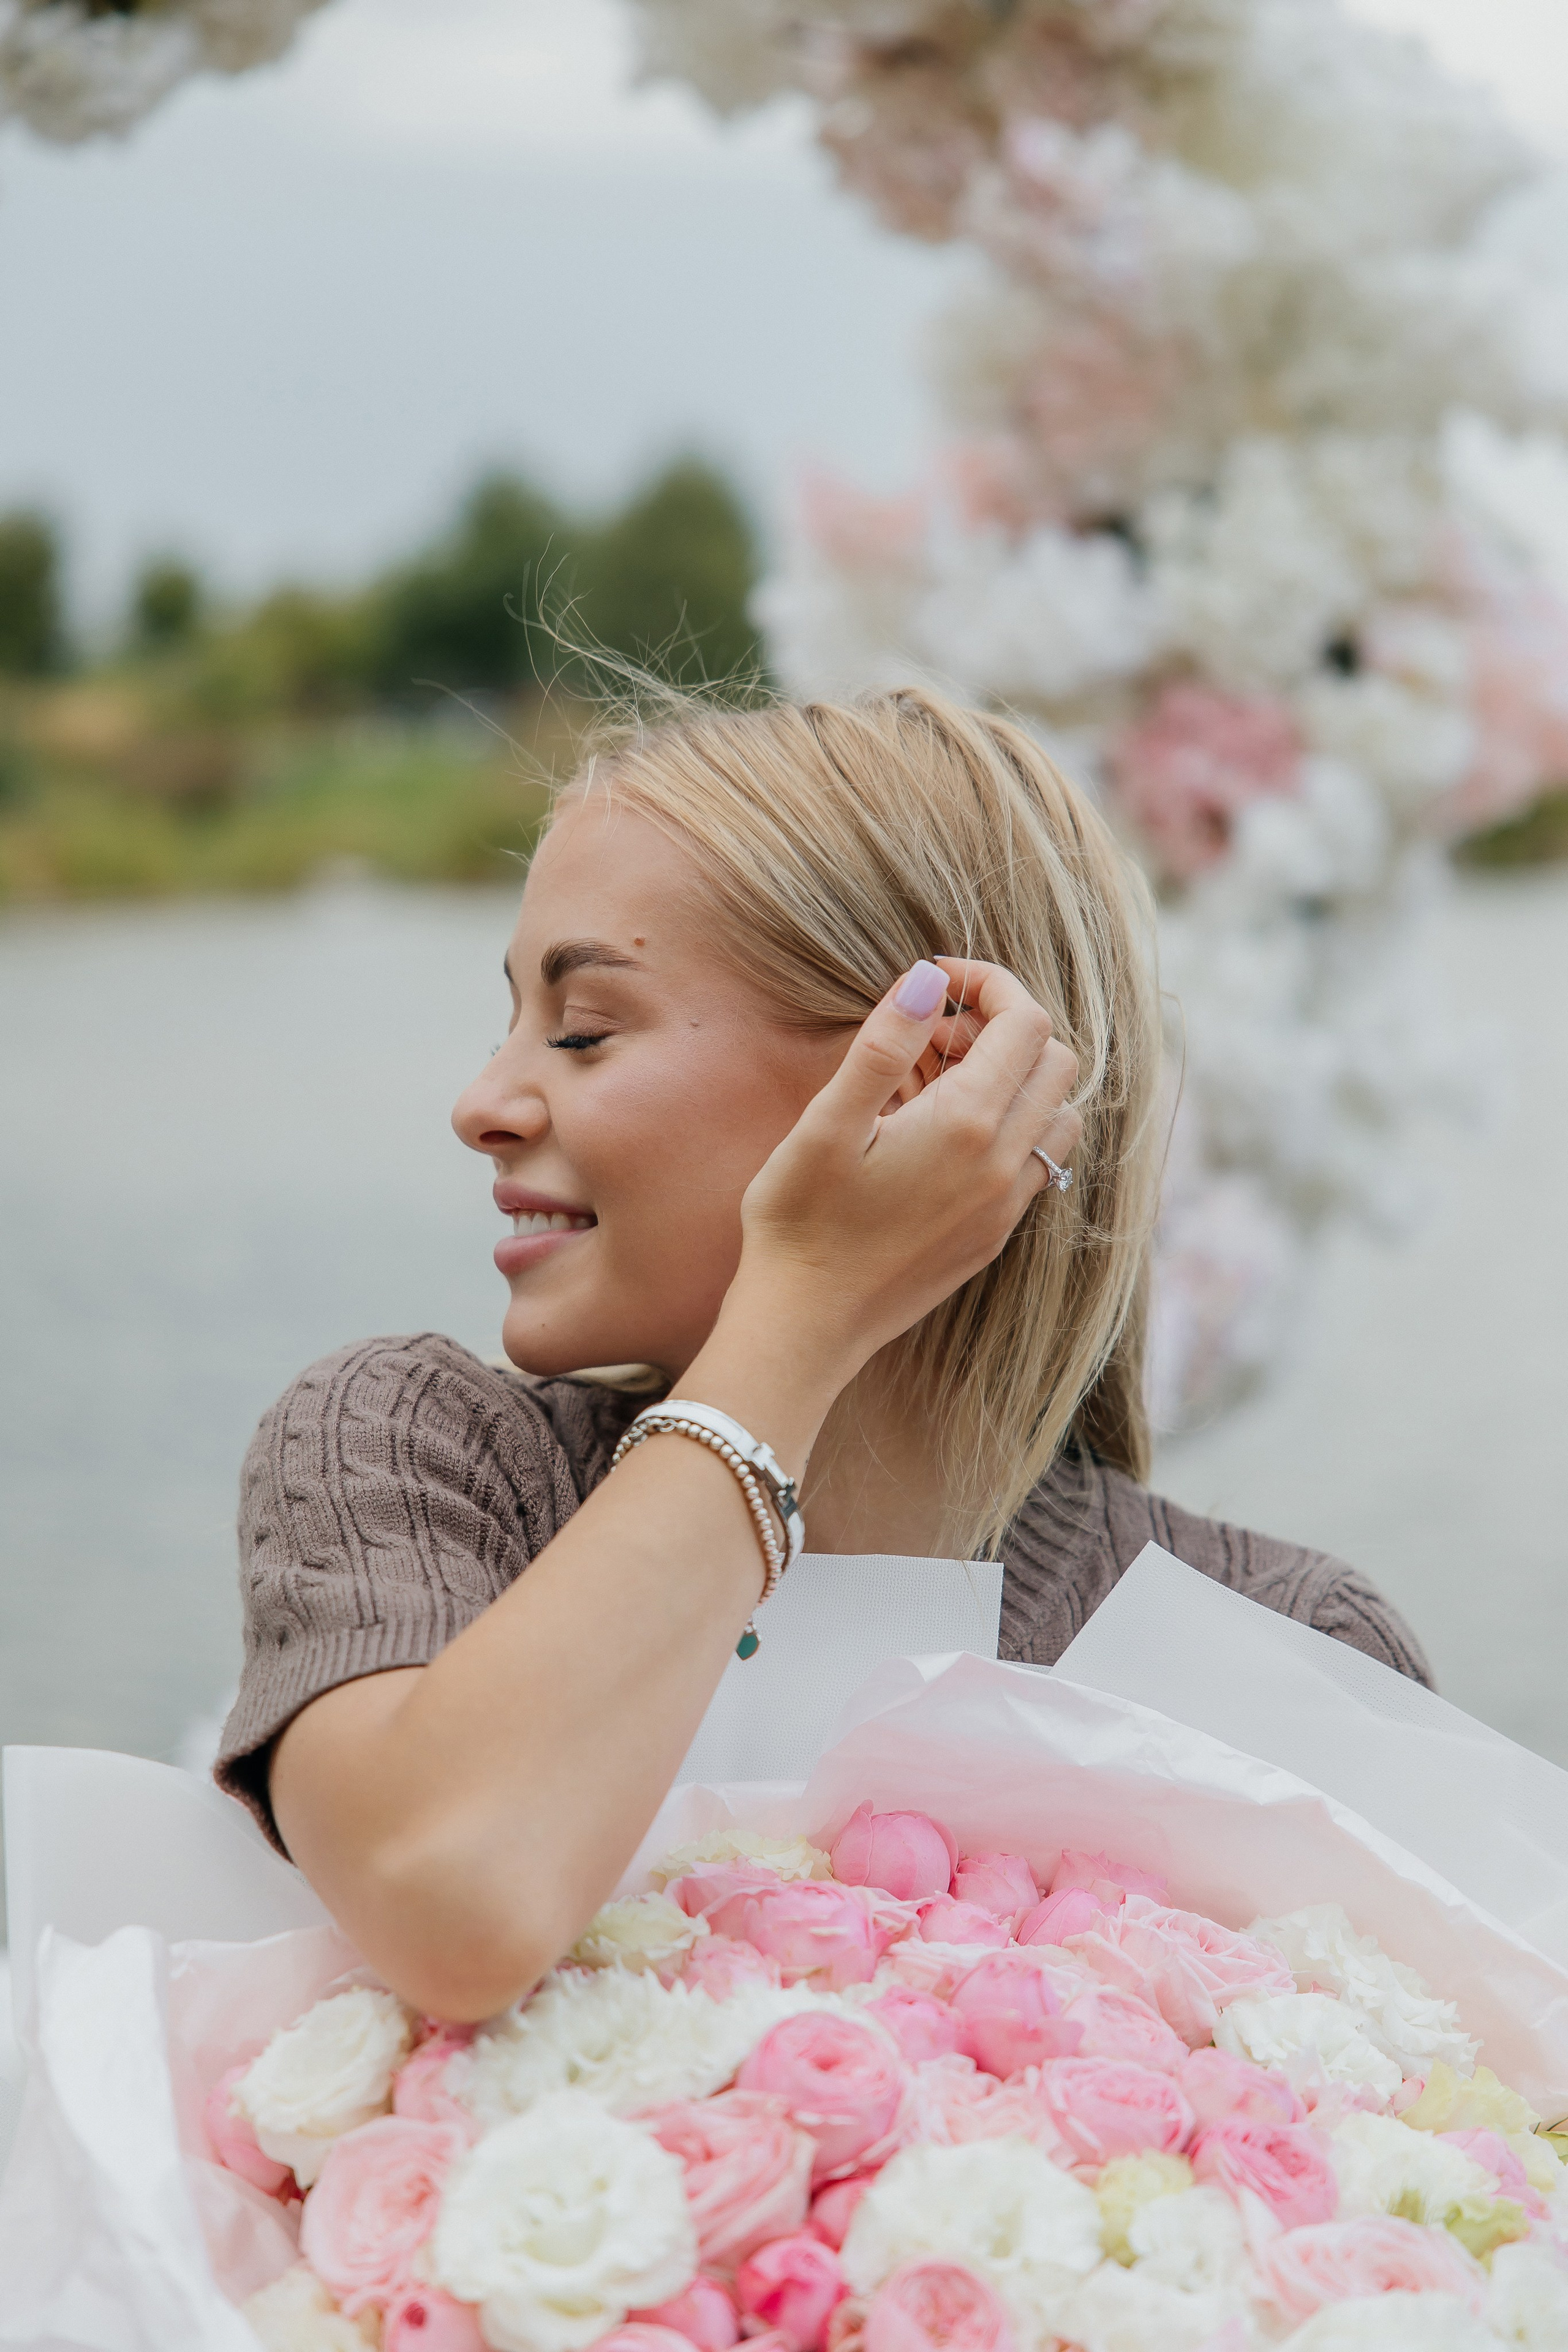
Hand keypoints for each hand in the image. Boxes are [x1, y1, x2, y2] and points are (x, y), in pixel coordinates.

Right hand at [733, 957, 1080, 1377]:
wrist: (805, 1324)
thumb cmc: (800, 1221)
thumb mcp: (826, 1123)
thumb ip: (883, 1045)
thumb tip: (927, 982)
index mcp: (968, 1125)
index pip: (1026, 1022)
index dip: (989, 983)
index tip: (937, 980)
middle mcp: (1005, 1165)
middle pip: (1056, 1061)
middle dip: (1004, 1027)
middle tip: (931, 1034)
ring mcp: (1007, 1206)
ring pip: (1056, 1113)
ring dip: (1013, 1079)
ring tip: (935, 1081)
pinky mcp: (994, 1235)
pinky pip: (1035, 1161)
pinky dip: (1007, 1126)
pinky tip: (938, 1134)